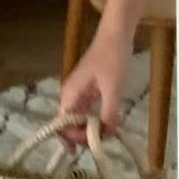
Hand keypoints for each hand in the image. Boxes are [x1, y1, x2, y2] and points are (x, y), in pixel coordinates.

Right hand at [59, 27, 132, 142]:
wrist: (116, 34)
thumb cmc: (112, 57)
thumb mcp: (113, 87)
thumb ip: (109, 112)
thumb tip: (107, 136)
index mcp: (70, 94)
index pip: (62, 125)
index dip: (73, 138)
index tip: (93, 143)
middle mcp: (70, 95)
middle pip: (69, 124)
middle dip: (82, 136)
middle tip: (101, 143)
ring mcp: (80, 92)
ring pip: (79, 118)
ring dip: (89, 129)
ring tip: (105, 138)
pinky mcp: (90, 89)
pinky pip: (88, 110)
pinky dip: (96, 119)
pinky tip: (108, 125)